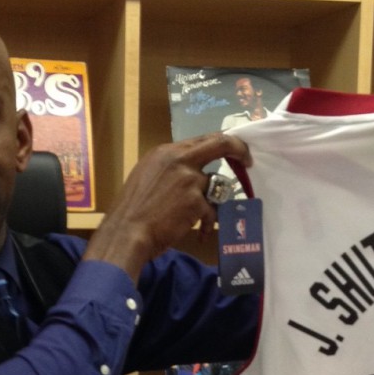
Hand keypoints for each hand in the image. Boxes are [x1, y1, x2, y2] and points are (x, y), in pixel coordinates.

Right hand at [86, 133, 251, 280]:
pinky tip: (198, 234)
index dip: (221, 144)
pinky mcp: (196, 201)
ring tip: (201, 220)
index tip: (233, 151)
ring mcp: (189, 179)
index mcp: (164, 152)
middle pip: (219, 144)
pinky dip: (206, 224)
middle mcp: (179, 159)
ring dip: (211, 204)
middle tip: (247, 160)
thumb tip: (190, 172)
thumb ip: (169, 170)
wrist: (126, 233)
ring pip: (215, 187)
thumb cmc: (132, 210)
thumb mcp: (146, 178)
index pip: (200, 140)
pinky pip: (212, 211)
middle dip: (238, 150)